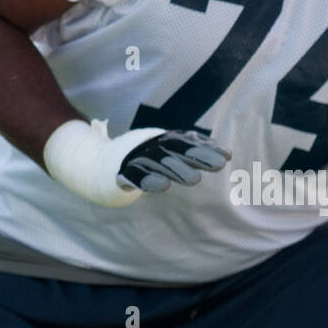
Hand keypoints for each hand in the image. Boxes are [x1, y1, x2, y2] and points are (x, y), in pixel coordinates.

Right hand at [117, 129, 231, 193]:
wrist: (99, 166)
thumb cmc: (143, 160)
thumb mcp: (169, 152)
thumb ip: (193, 150)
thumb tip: (227, 154)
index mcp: (162, 140)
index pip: (187, 142)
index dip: (207, 148)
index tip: (228, 156)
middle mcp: (150, 146)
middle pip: (176, 149)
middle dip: (198, 156)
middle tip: (219, 165)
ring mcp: (134, 158)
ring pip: (158, 163)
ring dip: (177, 170)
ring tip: (195, 180)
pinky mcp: (120, 174)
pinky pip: (135, 176)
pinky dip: (149, 180)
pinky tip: (163, 186)